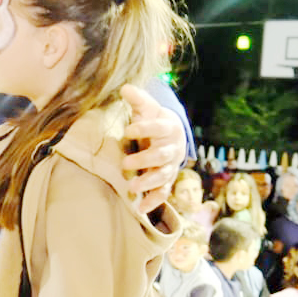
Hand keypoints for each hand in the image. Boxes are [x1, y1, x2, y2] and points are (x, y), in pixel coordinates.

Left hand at [120, 84, 186, 214]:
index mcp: (169, 128)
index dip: (145, 129)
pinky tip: (141, 209)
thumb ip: (138, 99)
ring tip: (131, 188)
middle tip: (125, 164)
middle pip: (161, 156)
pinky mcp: (166, 180)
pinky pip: (163, 192)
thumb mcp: (148, 107)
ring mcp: (170, 166)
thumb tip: (125, 87)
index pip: (159, 128)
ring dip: (148, 183)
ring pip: (163, 176)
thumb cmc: (154, 119)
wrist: (171, 135)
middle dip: (144, 160)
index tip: (127, 129)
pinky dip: (154, 201)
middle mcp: (172, 148)